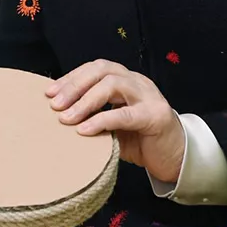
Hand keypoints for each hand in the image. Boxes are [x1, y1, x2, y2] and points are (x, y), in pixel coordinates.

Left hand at [47, 59, 185, 183]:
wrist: (177, 157)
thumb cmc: (141, 140)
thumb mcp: (112, 125)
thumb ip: (93, 115)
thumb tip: (59, 115)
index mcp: (126, 80)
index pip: (95, 69)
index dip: (71, 78)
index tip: (49, 92)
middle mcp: (137, 82)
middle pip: (102, 70)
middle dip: (74, 85)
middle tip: (55, 105)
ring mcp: (149, 96)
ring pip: (113, 85)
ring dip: (85, 100)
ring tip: (66, 118)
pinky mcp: (156, 116)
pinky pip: (125, 114)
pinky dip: (101, 120)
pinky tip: (84, 130)